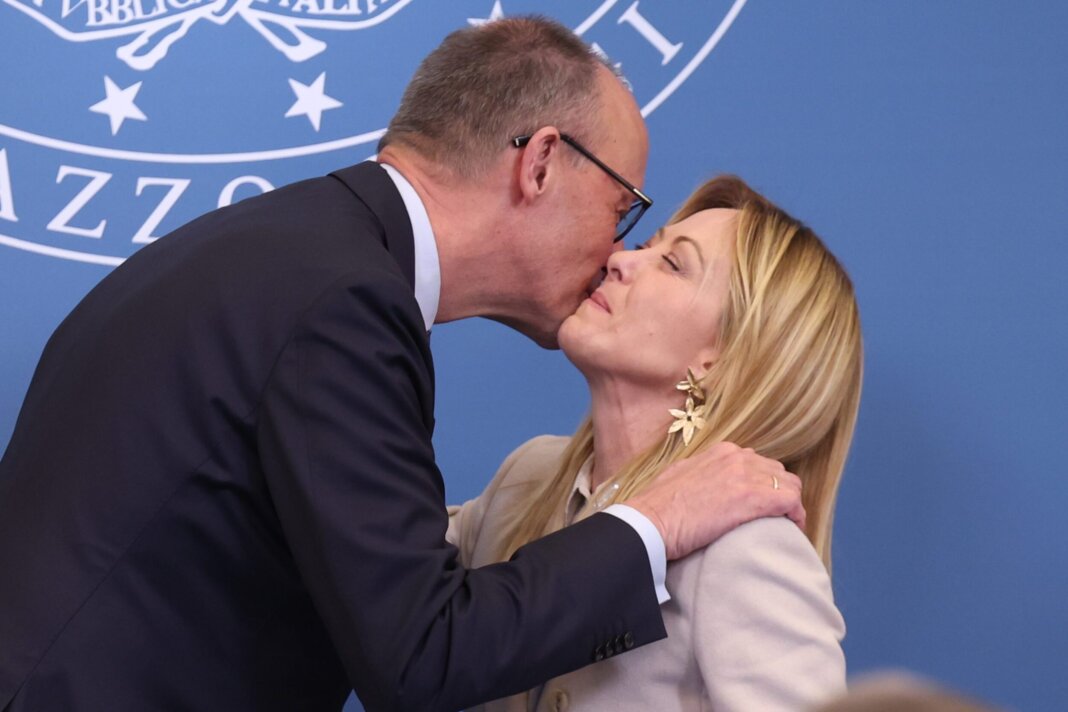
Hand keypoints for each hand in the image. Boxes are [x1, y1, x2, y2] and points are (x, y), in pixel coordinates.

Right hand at [624, 442, 803, 560]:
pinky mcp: (752, 498)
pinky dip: (796, 516)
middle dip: (779, 492)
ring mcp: (746, 476)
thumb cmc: (657, 506)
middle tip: (775, 516)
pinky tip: (792, 529)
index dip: (764, 484)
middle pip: (777, 472)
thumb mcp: (680, 475)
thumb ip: (701, 472)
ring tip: (785, 525)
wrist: (650, 521)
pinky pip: (791, 502)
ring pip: (788, 485)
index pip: (758, 462)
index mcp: (721, 452)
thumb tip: (707, 483)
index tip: (762, 502)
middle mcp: (737, 458)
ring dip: (789, 505)